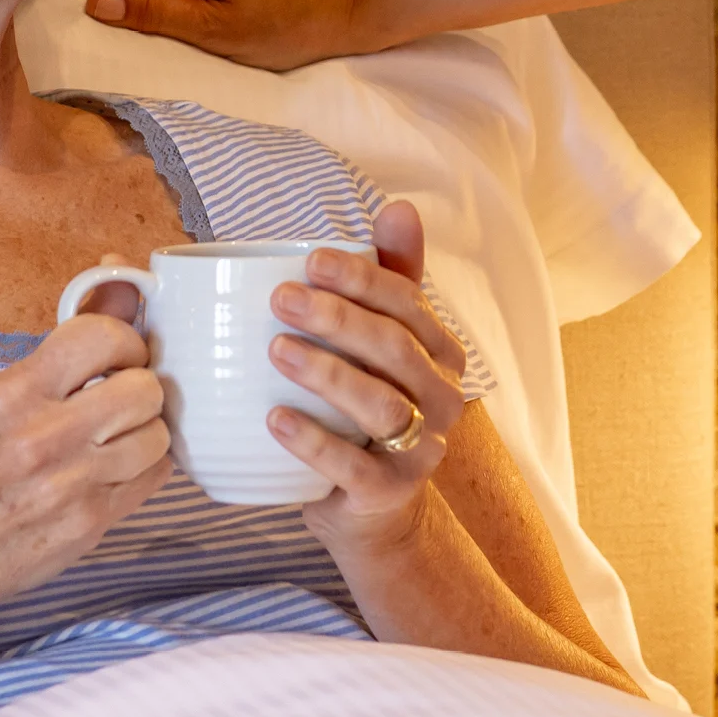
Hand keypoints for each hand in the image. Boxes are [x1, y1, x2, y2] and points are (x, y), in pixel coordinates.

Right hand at [0, 300, 172, 621]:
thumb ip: (67, 343)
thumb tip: (124, 277)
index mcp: (13, 393)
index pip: (103, 336)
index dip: (126, 341)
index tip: (119, 356)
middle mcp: (42, 438)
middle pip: (145, 388)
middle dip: (140, 388)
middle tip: (119, 400)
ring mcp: (70, 486)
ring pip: (158, 435)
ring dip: (145, 432)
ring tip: (115, 437)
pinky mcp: (90, 524)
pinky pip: (154, 477)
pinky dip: (144, 468)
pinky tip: (114, 469)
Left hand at [268, 202, 468, 551]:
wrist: (374, 510)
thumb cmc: (370, 406)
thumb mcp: (384, 343)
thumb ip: (392, 277)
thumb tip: (399, 206)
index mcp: (442, 352)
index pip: (408, 304)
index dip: (362, 279)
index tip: (310, 260)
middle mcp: (443, 398)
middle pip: (394, 350)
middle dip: (339, 319)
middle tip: (281, 298)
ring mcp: (421, 450)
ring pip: (380, 405)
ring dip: (328, 374)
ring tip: (275, 350)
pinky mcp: (389, 493)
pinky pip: (353, 467)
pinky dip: (313, 441)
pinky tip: (274, 419)